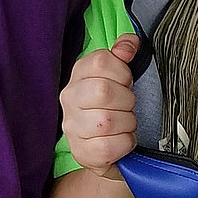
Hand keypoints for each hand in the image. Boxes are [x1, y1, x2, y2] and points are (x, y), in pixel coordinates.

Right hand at [60, 33, 140, 179]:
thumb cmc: (116, 106)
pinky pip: (108, 147)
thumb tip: (128, 45)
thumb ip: (124, 51)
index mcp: (79, 74)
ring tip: (125, 123)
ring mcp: (72, 127)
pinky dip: (124, 143)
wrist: (109, 147)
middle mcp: (69, 98)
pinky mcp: (81, 152)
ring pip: (106, 121)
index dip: (123, 72)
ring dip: (127, 123)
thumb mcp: (120, 75)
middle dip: (126, 99)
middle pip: (103, 91)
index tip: (126, 81)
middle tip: (128, 106)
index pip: (101, 61)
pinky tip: (122, 139)